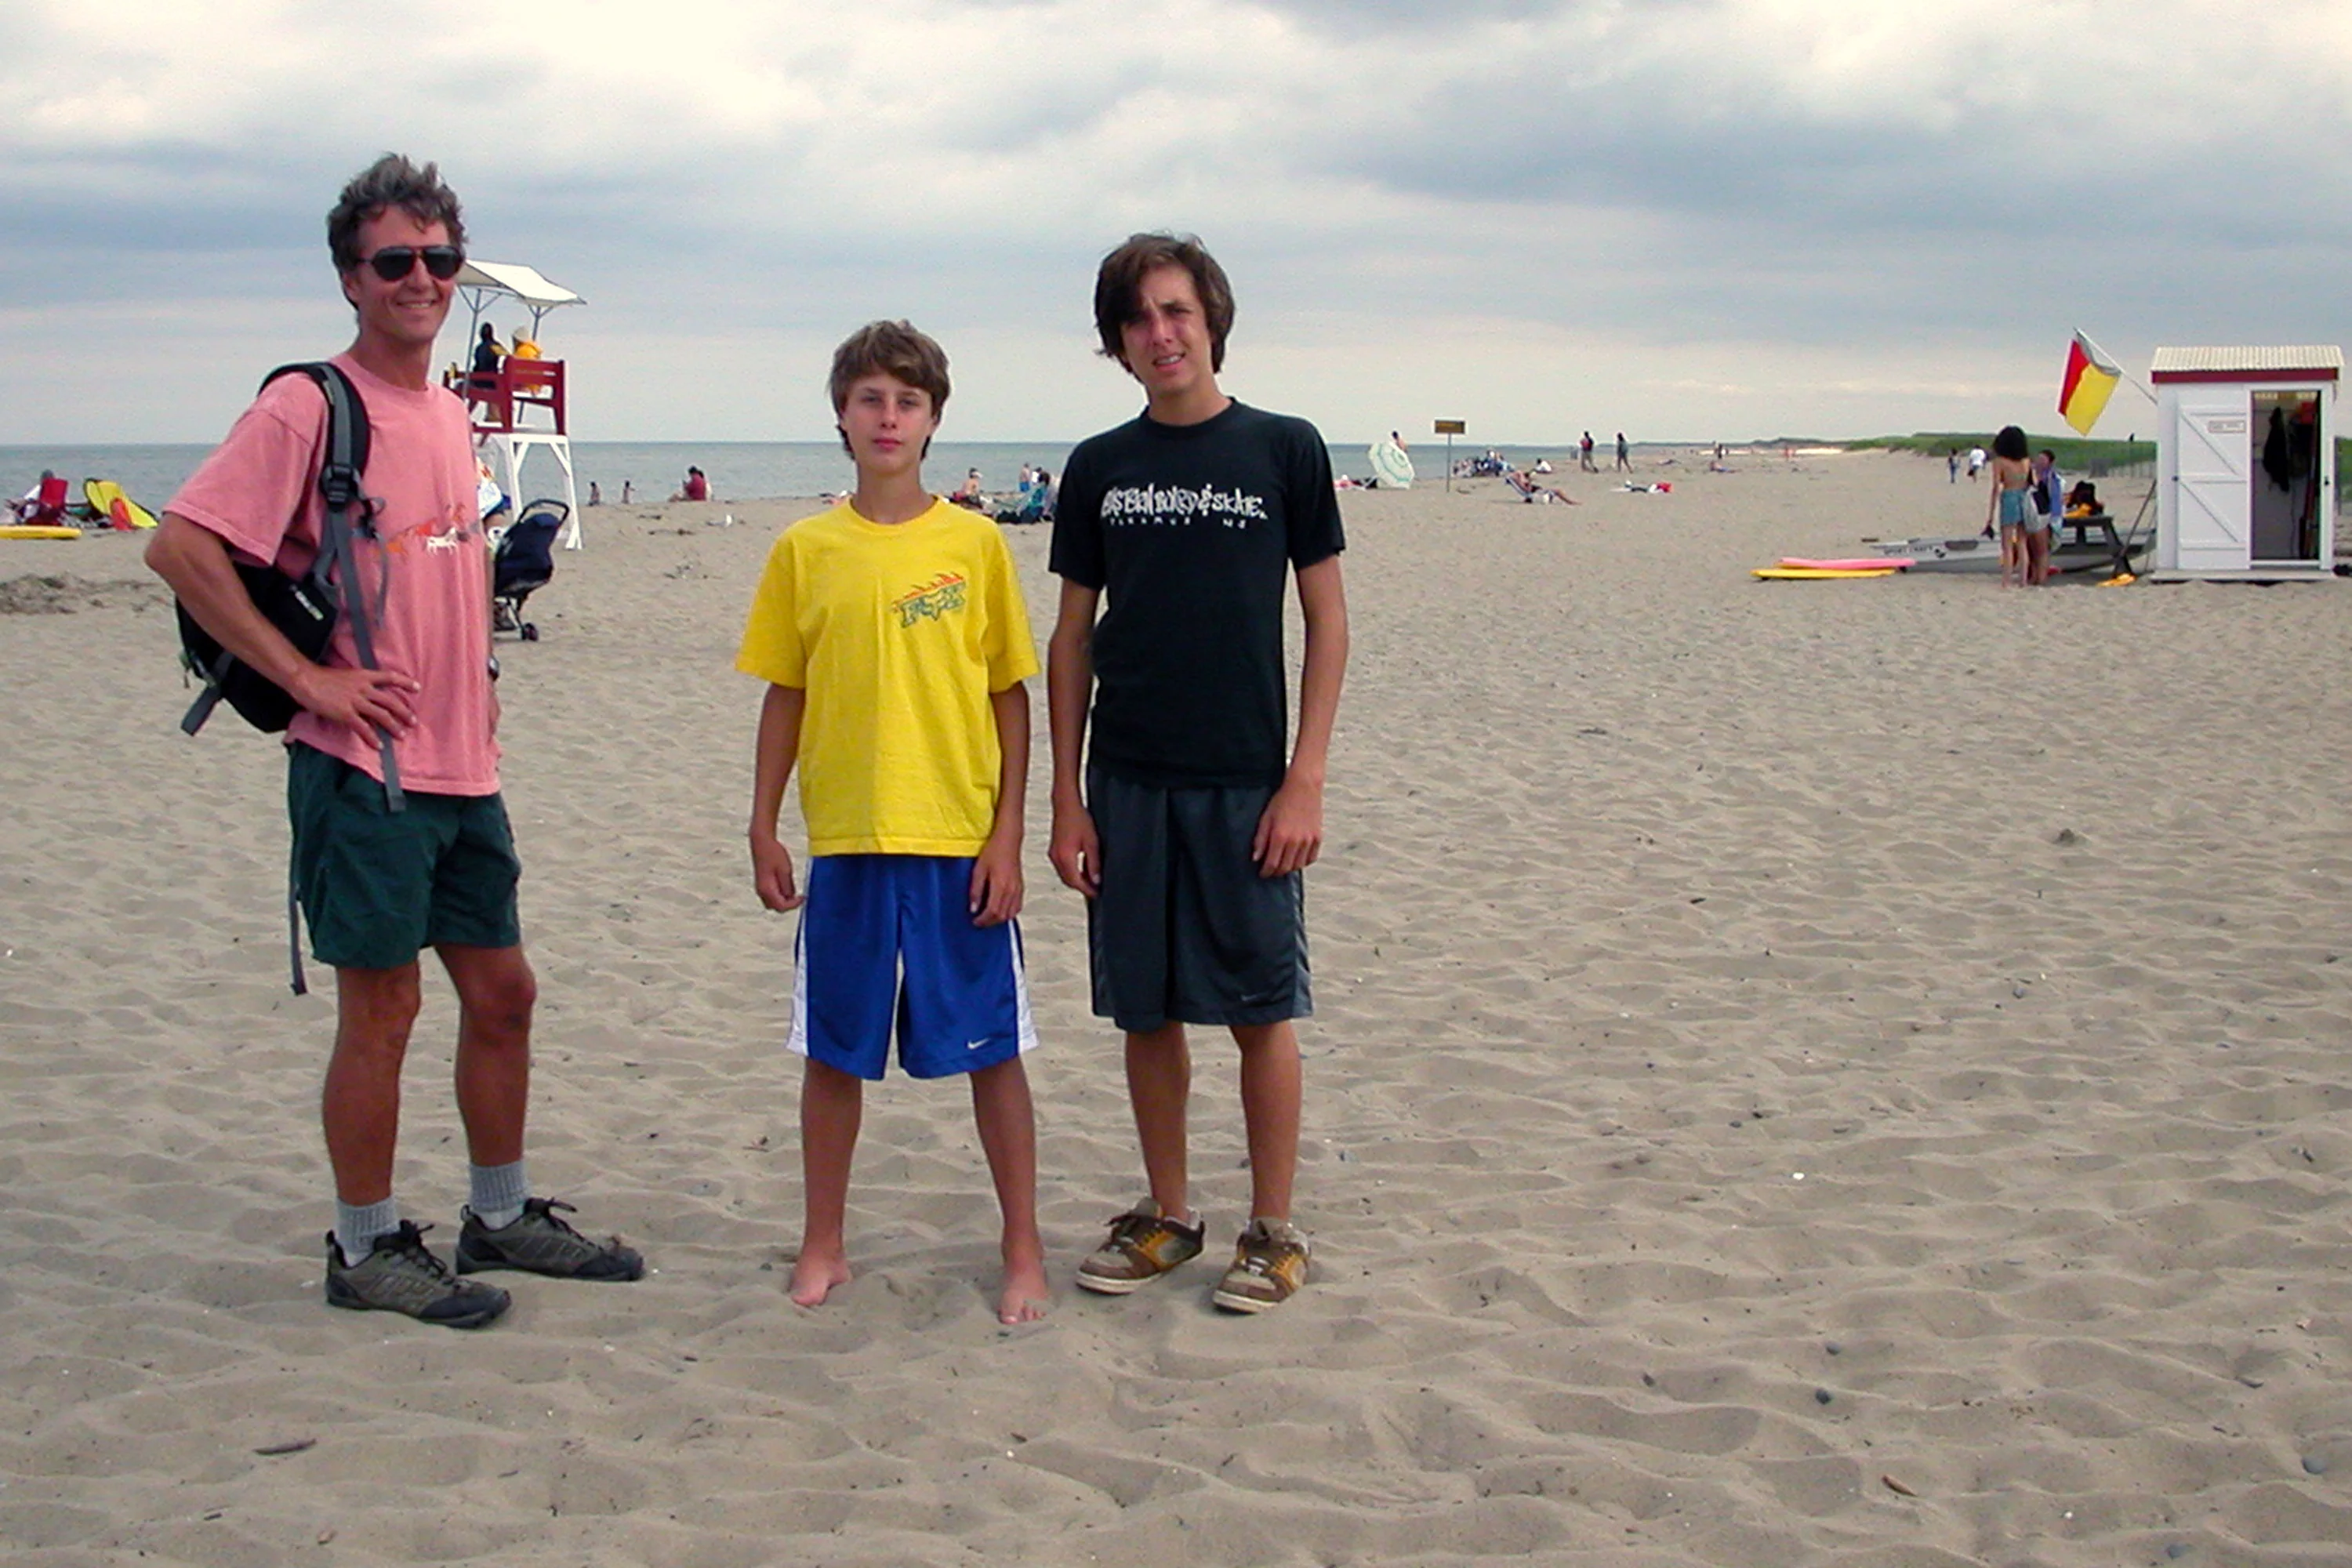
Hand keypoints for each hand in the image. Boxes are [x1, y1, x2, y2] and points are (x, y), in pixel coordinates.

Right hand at [291, 664, 420, 737]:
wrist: (306, 680)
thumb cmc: (322, 678)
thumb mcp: (346, 677)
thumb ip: (359, 685)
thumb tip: (369, 698)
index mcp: (364, 676)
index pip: (390, 677)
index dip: (405, 682)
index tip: (418, 688)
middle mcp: (363, 688)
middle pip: (390, 701)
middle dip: (404, 712)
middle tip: (413, 721)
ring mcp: (355, 701)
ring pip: (382, 715)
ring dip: (394, 727)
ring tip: (402, 735)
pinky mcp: (346, 714)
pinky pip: (363, 728)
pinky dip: (372, 738)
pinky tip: (378, 746)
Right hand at [749, 832, 803, 911]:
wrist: (762, 842)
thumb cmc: (774, 854)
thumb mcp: (785, 870)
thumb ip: (788, 887)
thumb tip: (791, 897)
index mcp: (767, 889)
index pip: (782, 906)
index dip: (794, 904)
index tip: (804, 897)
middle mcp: (761, 891)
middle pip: (777, 907)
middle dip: (789, 904)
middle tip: (800, 896)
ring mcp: (760, 888)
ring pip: (773, 903)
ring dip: (784, 900)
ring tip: (795, 890)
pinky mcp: (762, 883)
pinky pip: (771, 896)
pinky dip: (780, 895)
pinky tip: (787, 884)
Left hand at [968, 834, 1022, 925]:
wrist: (1008, 840)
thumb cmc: (993, 851)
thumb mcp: (978, 870)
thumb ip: (975, 891)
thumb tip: (973, 908)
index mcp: (1000, 885)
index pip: (992, 911)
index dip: (983, 920)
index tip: (975, 921)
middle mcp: (1011, 890)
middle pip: (1002, 916)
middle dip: (989, 922)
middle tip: (980, 921)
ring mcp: (1018, 889)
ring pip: (1010, 914)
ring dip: (999, 919)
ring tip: (989, 917)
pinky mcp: (1021, 888)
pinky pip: (1017, 907)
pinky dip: (1009, 913)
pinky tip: (1000, 910)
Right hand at [1048, 800, 1100, 897]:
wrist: (1066, 806)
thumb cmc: (1078, 818)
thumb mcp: (1092, 842)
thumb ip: (1094, 863)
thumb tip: (1096, 879)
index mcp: (1066, 857)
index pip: (1076, 882)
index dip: (1087, 890)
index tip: (1096, 893)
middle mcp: (1057, 858)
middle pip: (1069, 881)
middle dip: (1082, 887)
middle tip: (1095, 890)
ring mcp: (1053, 855)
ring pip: (1065, 876)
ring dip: (1076, 881)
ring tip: (1090, 881)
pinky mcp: (1054, 851)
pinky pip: (1062, 868)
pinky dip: (1071, 873)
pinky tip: (1081, 870)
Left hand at [1252, 777, 1323, 876]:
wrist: (1303, 787)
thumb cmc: (1283, 800)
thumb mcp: (1266, 818)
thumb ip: (1260, 839)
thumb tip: (1256, 858)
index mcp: (1279, 836)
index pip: (1271, 864)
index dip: (1265, 872)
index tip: (1262, 873)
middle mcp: (1295, 841)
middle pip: (1285, 868)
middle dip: (1276, 872)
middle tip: (1271, 870)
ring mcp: (1308, 840)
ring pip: (1298, 866)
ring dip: (1289, 868)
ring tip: (1283, 864)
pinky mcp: (1317, 837)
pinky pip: (1311, 858)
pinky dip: (1303, 862)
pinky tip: (1296, 859)